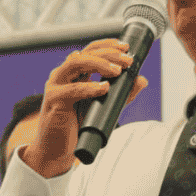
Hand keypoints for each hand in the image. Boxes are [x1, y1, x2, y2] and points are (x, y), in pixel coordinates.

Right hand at [22, 38, 148, 177]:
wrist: (56, 150)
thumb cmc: (76, 126)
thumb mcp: (103, 106)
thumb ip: (122, 94)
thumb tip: (142, 80)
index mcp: (74, 73)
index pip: (89, 50)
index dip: (107, 45)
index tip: (126, 47)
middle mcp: (63, 75)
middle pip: (85, 53)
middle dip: (108, 54)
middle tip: (127, 61)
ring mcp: (56, 86)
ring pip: (76, 63)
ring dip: (98, 64)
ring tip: (117, 71)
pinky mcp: (53, 100)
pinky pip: (71, 90)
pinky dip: (89, 88)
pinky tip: (103, 88)